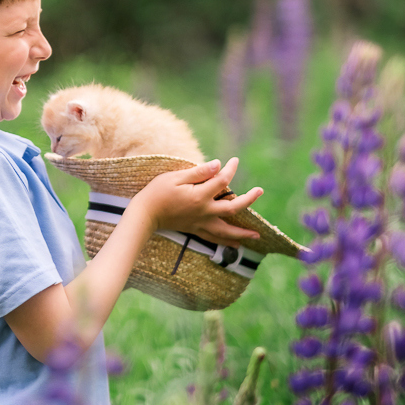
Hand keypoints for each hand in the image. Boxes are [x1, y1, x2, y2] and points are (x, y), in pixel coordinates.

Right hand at [129, 158, 263, 248]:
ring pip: (227, 231)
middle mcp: (204, 212)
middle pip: (233, 207)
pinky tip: (235, 244)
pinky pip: (215, 238)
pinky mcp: (195, 230)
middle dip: (249, 199)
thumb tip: (218, 164)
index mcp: (199, 196)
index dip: (230, 169)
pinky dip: (227, 242)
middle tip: (260, 191)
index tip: (235, 161)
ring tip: (256, 235)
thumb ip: (199, 172)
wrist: (145, 214)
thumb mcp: (175, 177)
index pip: (222, 181)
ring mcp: (200, 223)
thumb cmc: (157, 192)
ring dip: (243, 232)